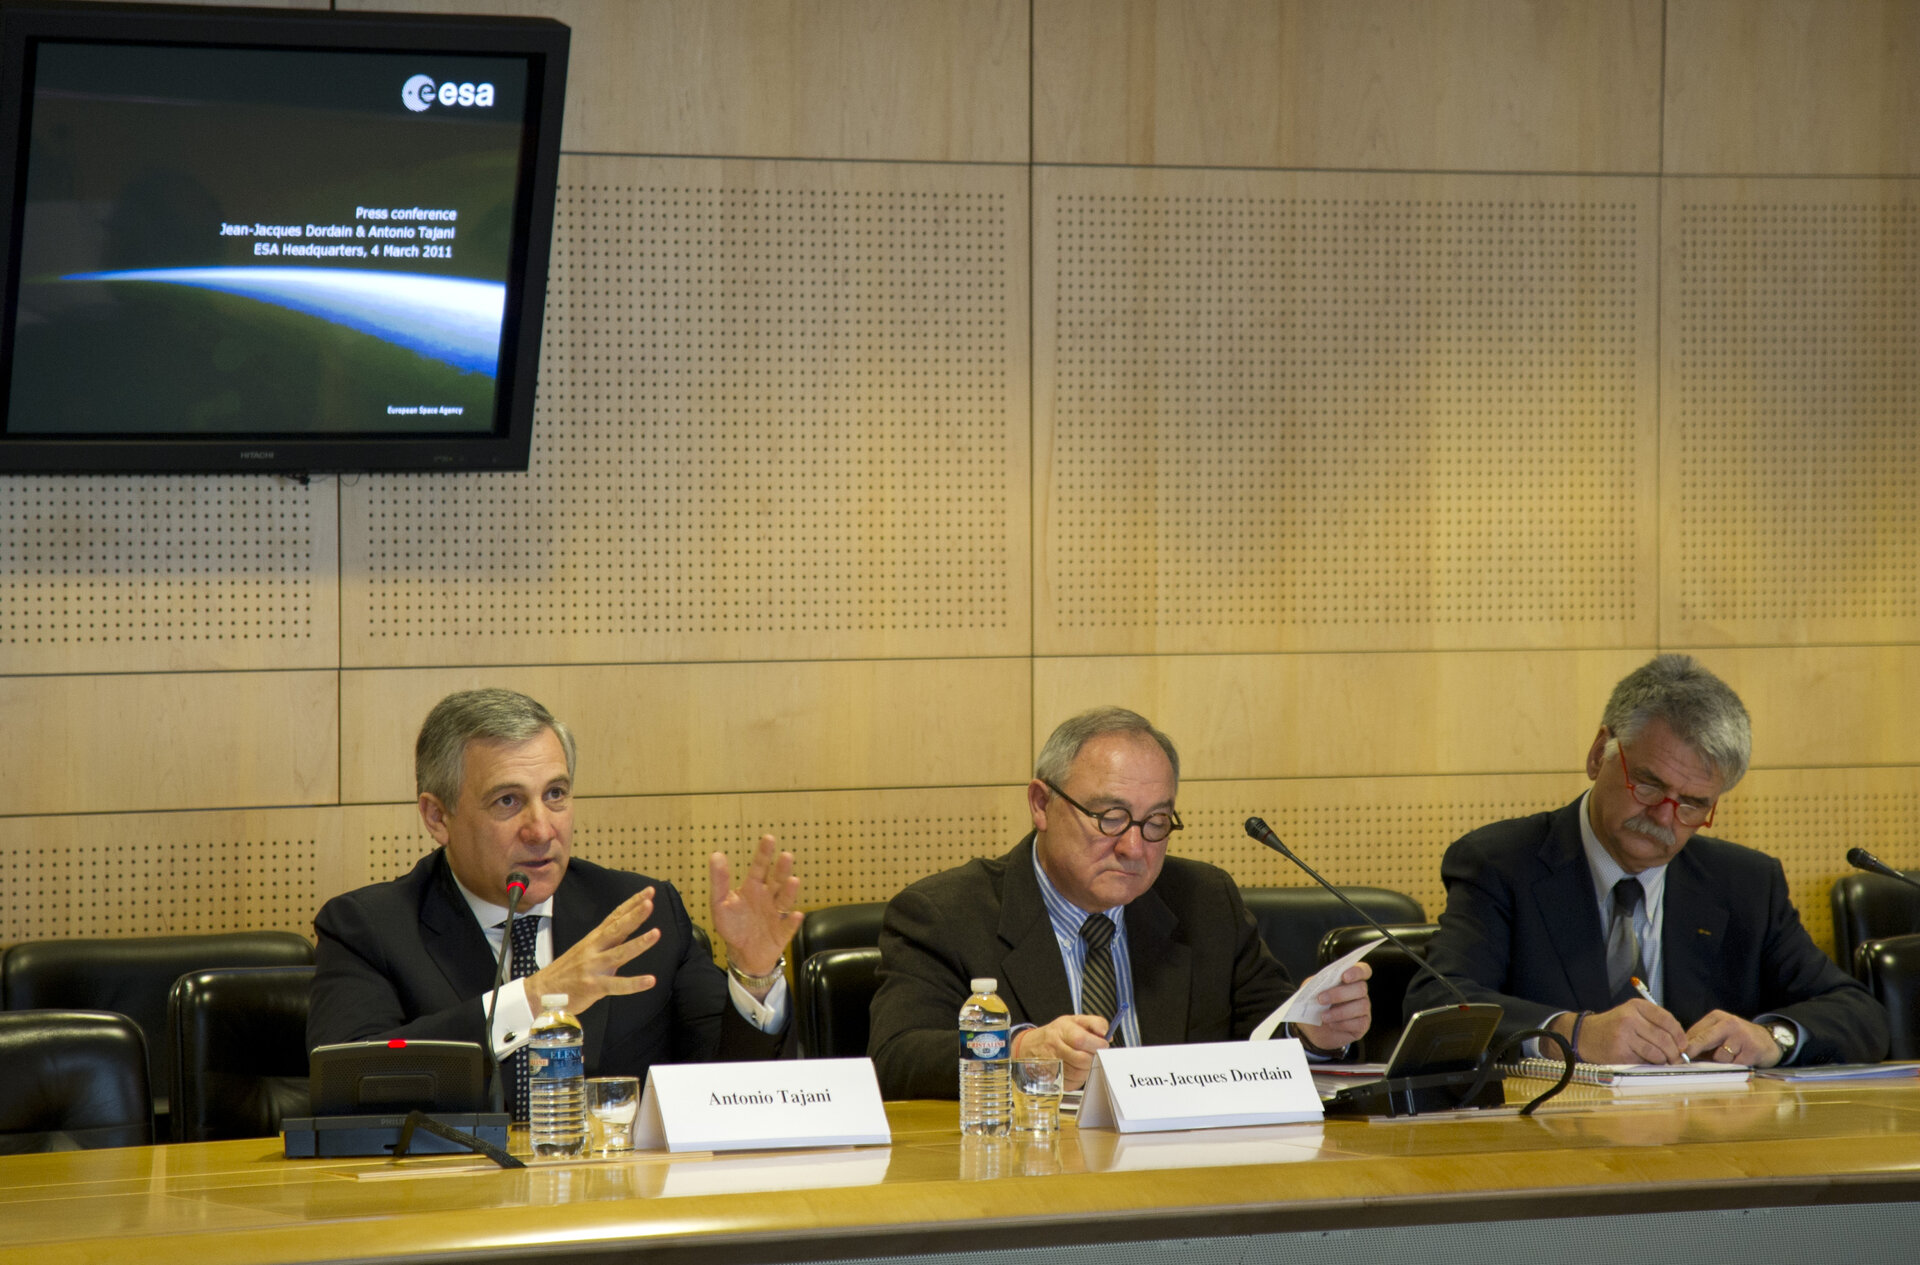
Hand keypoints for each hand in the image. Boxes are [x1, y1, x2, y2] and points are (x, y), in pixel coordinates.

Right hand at [525, 889, 658, 1014]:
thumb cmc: (567, 971)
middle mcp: (593, 949)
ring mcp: (593, 967)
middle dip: (633, 915)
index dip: (632, 904)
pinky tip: (650, 980)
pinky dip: (633, 983)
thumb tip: (629, 933)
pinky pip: (616, 985)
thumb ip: (609, 943)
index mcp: (594, 939)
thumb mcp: (587, 951)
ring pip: (618, 953)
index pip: (615, 917)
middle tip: (650, 902)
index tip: (649, 891)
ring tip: (656, 933)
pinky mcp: (593, 986)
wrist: (540, 991)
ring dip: (638, 943)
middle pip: (616, 929)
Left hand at [711, 834, 801, 992]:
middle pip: (776, 880)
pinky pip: (788, 926)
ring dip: (790, 891)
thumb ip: (719, 881)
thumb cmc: (733, 926)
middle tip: (786, 856)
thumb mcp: (720, 903)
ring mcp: (776, 914)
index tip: (769, 838)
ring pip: (785, 900)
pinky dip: (793, 921)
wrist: (743, 955)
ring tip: (793, 881)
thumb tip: (716, 855)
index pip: (759, 868)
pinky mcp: (782, 932)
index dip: (764, 854)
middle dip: (781, 869)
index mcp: (753, 888)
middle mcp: (768, 898)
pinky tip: (796, 915)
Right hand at [1012, 1014, 1111, 1091]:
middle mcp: (1055, 1047)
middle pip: (1081, 1059)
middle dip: (1094, 1058)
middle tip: (1095, 1054)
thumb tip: (1106, 1032)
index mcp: (1062, 1030)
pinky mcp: (1053, 1079)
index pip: (1081, 1039)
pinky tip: (1078, 1069)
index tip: (1103, 1044)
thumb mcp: (1074, 1020)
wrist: (1032, 1046)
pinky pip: (1073, 1083)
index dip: (1096, 1044)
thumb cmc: (1057, 1033)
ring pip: (1078, 1074)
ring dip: (1088, 1069)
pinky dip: (1080, 1078)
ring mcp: (1052, 1065)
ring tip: (1087, 1061)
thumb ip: (1094, 1022)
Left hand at [1296, 961, 1371, 1051]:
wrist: (1312, 1028)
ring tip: (1323, 1017)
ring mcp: (1363, 1008)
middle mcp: (1360, 992)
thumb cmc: (1313, 1004)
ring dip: (1340, 1012)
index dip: (1356, 972)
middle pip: (1361, 988)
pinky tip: (1331, 1024)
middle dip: (1339, 994)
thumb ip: (1317, 984)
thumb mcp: (1311, 991)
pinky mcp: (1363, 1024)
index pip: (1363, 970)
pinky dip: (1343, 1024)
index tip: (1344, 976)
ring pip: (1362, 1006)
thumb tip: (1321, 984)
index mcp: (1349, 978)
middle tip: (1321, 999)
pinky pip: (1360, 1023)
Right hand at [1566, 998, 1689, 1063]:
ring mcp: (1623, 1036)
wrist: (1584, 1035)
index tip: (1683, 1045)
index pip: (1667, 1020)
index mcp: (1635, 1006)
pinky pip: (1644, 1062)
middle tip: (1676, 1059)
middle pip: (1664, 1039)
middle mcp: (1629, 1018)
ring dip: (1663, 1060)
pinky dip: (1649, 1065)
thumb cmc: (1613, 1026)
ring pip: (1656, 1053)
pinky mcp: (1619, 1053)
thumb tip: (1680, 1043)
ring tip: (1661, 1061)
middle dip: (1674, 1052)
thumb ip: (1654, 1023)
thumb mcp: (1631, 1014)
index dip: (1679, 1035)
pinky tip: (1646, 1062)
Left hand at [1684, 1011, 1783, 1067]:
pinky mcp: (1753, 1049)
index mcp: (1716, 1017)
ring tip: (1732, 1057)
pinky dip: (1735, 1066)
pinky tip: (1742, 1060)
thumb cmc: (1738, 1039)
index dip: (1684, 1046)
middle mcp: (1729, 1023)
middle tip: (1682, 1060)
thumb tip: (1682, 1055)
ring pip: (1720, 1057)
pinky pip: (1735, 1064)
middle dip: (1692, 1051)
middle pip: (1704, 1040)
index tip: (1674, 1055)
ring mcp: (1742, 1036)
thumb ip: (1702, 1041)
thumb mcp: (1719, 1034)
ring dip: (1721, 1062)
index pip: (1695, 1032)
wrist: (1769, 1040)